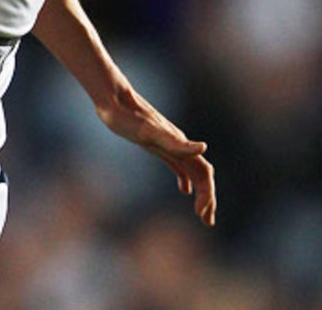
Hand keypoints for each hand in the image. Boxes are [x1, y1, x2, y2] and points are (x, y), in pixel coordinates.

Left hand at [98, 90, 216, 226]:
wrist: (113, 100)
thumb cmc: (127, 117)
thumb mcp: (149, 132)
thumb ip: (176, 143)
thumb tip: (203, 147)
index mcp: (180, 145)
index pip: (204, 173)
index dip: (207, 194)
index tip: (202, 214)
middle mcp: (178, 145)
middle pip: (202, 175)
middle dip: (207, 199)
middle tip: (208, 222)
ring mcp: (168, 145)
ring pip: (192, 171)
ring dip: (200, 192)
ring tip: (201, 213)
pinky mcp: (156, 144)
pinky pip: (177, 164)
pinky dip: (184, 179)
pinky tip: (183, 190)